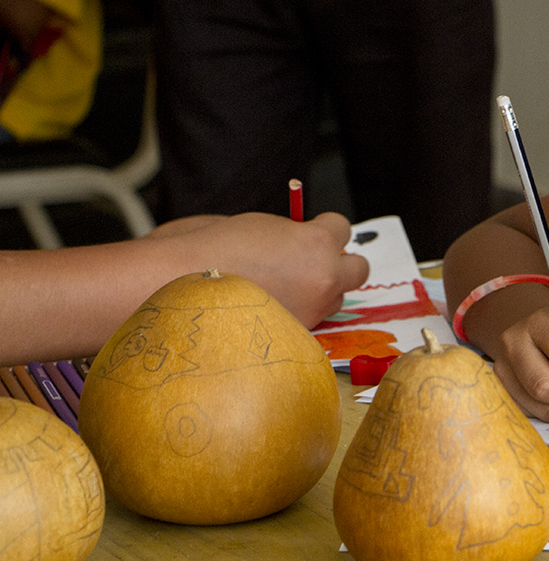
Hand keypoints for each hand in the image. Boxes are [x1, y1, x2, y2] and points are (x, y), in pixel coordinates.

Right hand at [149, 212, 369, 327]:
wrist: (176, 288)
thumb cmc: (206, 249)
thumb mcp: (254, 225)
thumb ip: (286, 233)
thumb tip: (295, 243)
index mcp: (315, 241)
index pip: (344, 228)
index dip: (325, 230)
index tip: (309, 233)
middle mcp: (324, 277)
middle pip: (359, 269)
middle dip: (340, 264)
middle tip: (312, 263)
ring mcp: (314, 310)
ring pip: (337, 299)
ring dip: (321, 291)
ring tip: (283, 288)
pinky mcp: (297, 336)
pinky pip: (312, 320)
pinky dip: (298, 314)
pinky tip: (269, 308)